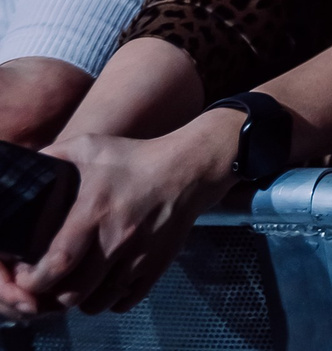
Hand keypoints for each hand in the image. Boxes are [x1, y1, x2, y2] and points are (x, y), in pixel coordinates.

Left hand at [4, 121, 236, 316]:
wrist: (189, 169)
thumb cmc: (135, 158)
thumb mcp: (91, 147)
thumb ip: (53, 157)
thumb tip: (25, 170)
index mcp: (94, 212)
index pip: (57, 263)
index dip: (34, 279)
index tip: (27, 273)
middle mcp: (116, 239)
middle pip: (73, 293)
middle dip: (53, 294)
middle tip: (50, 283)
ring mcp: (139, 256)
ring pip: (97, 302)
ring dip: (81, 299)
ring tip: (77, 284)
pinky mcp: (157, 266)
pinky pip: (125, 302)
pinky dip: (110, 300)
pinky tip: (105, 283)